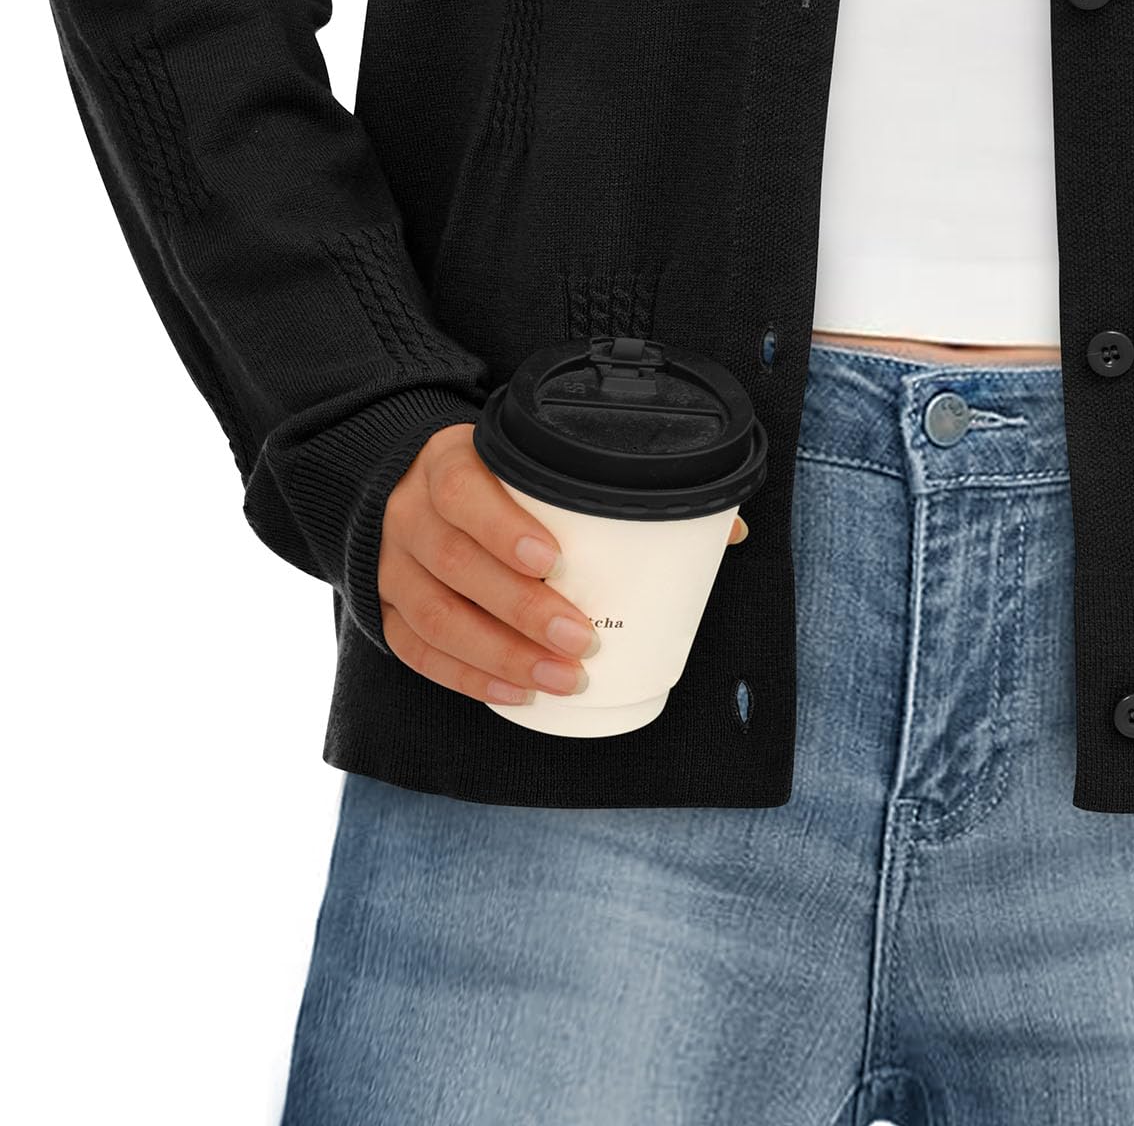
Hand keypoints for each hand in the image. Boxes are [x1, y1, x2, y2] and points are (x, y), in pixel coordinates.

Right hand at [378, 422, 749, 704]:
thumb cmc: (502, 481)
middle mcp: (411, 513)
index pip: (464, 490)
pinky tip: (513, 694)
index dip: (503, 526)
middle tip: (579, 640)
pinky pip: (417, 651)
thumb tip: (725, 528)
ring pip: (435, 616)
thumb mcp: (539, 462)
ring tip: (557, 680)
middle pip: (455, 562)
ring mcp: (393, 566)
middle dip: (519, 609)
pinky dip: (466, 678)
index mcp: (450, 462)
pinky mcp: (386, 610)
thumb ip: (619, 487)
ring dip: (499, 655)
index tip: (555, 559)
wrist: (412, 487)